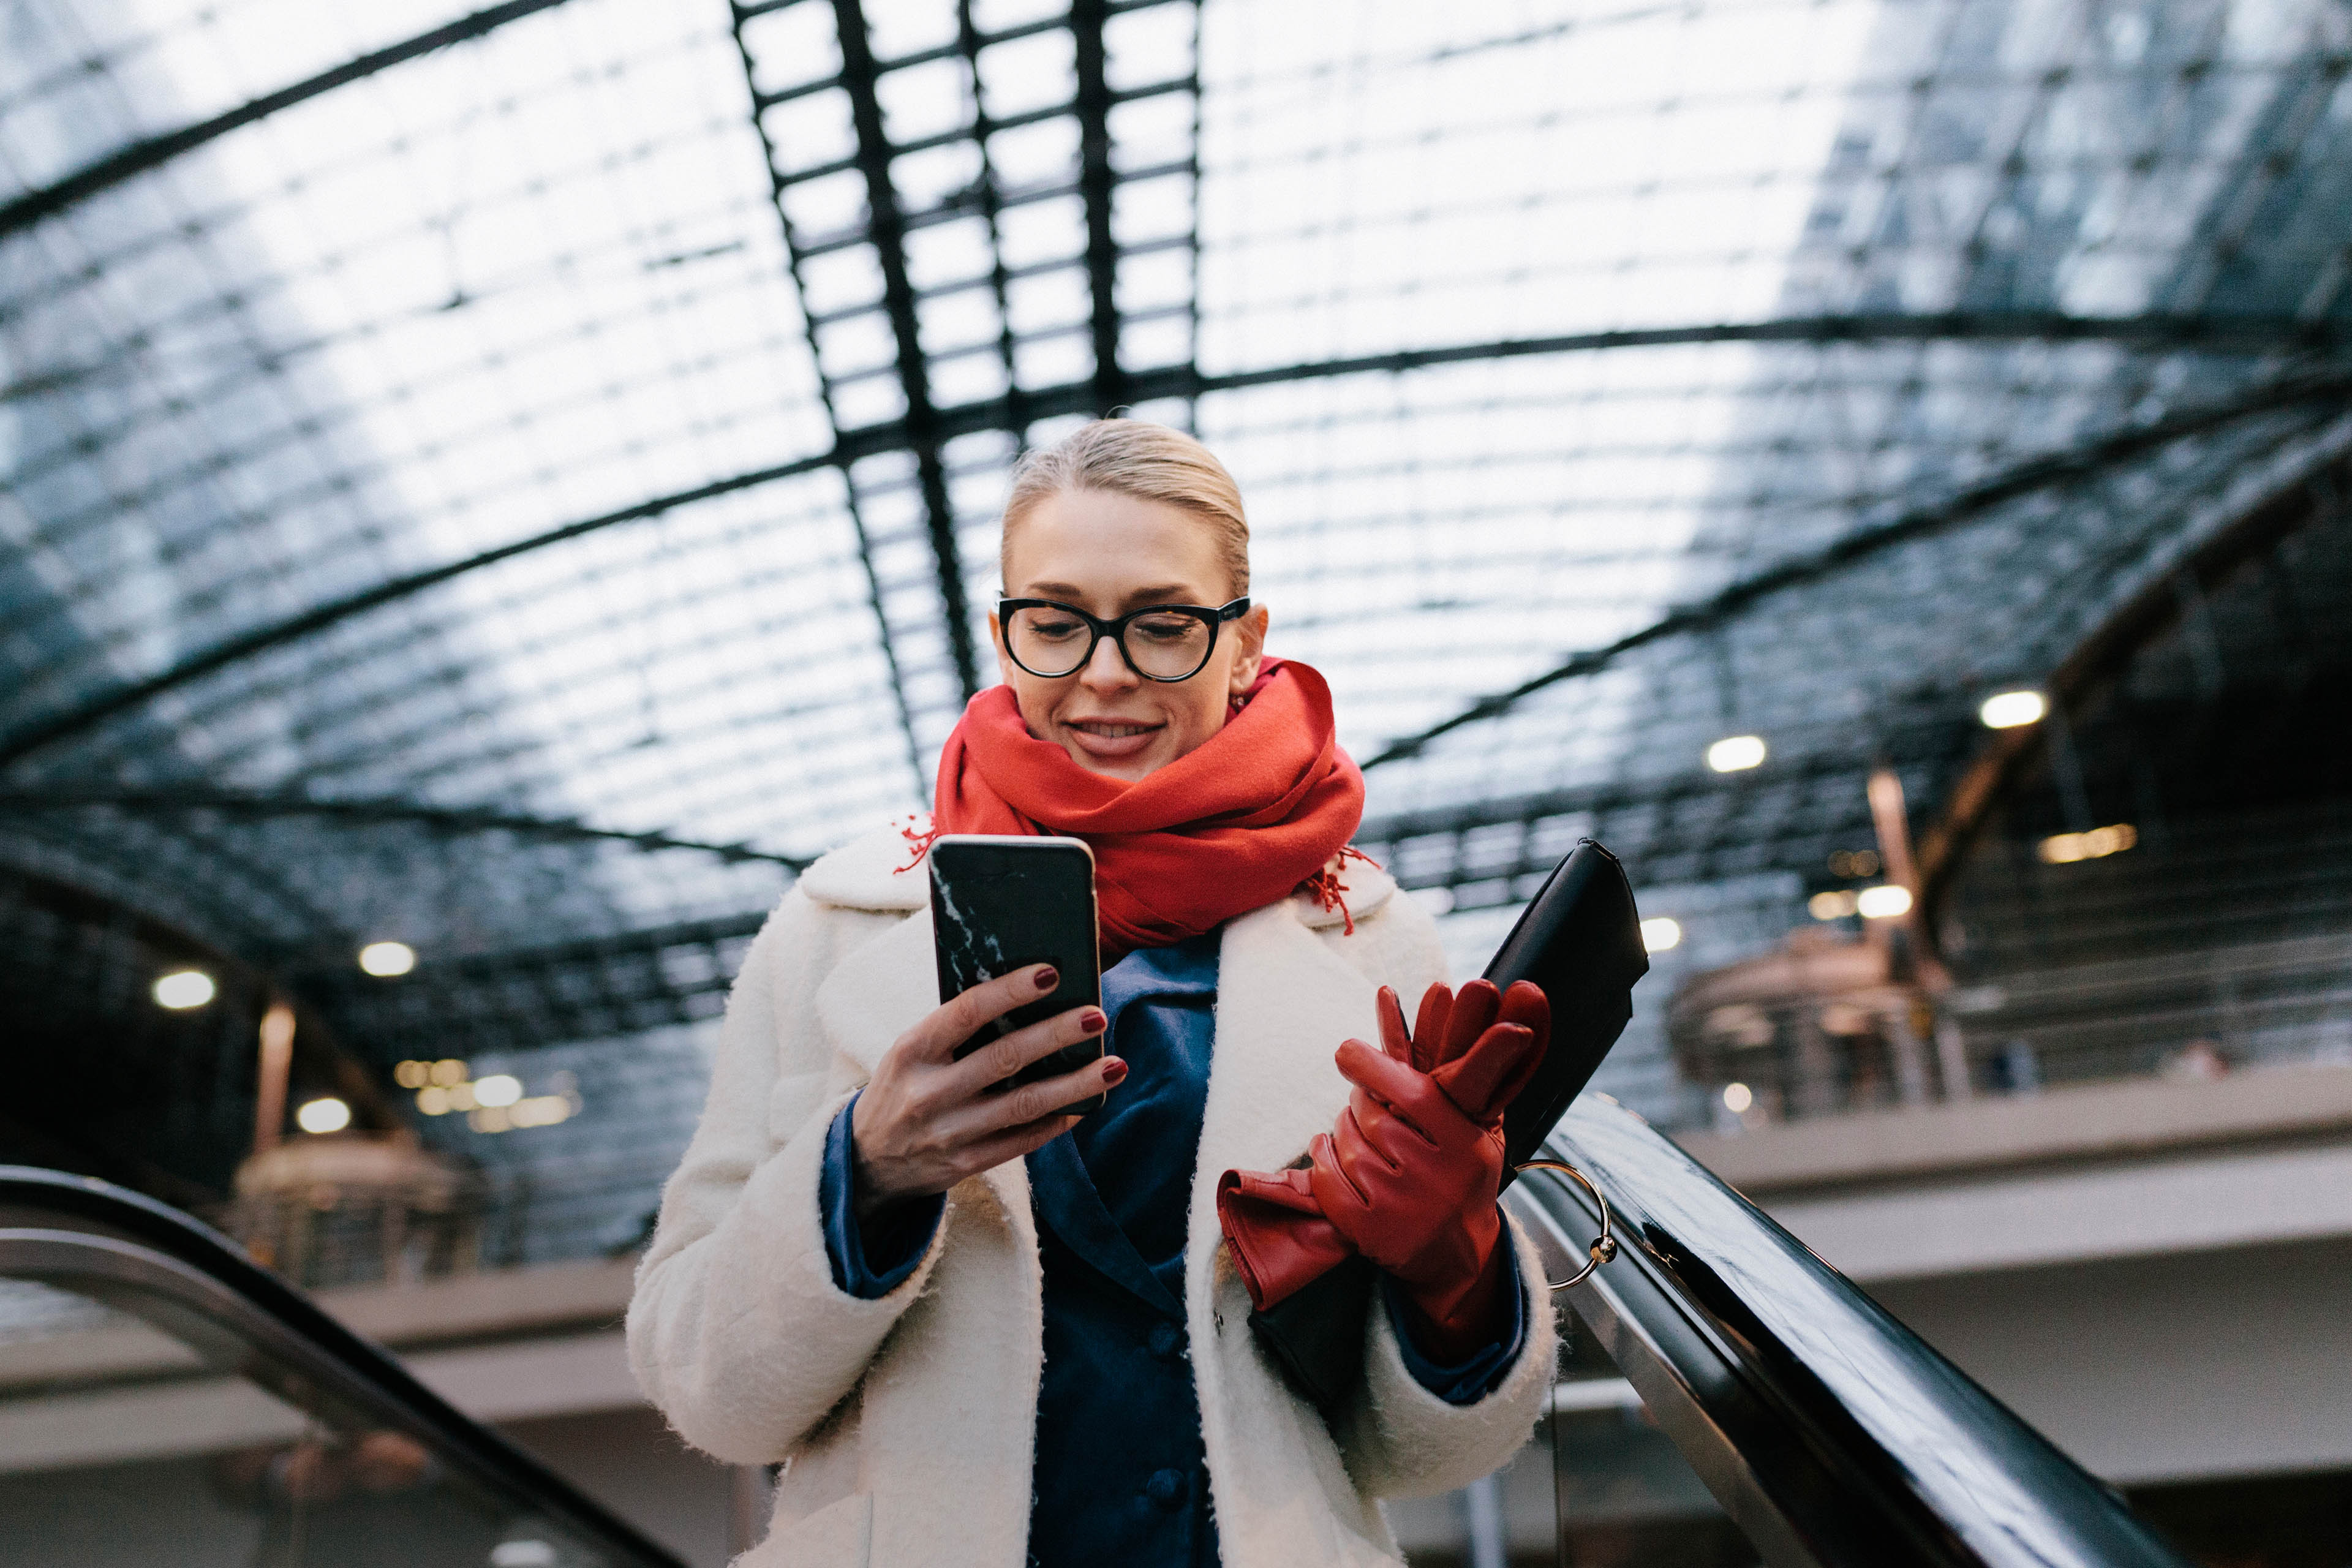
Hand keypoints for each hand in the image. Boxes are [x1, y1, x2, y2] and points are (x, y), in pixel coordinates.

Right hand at [850, 963, 1124, 1217]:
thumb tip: (1031, 996)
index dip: (1010, 991)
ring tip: (1114, 1066)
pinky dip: (1056, 1122)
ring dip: (1074, 1085)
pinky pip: (1021, 1141)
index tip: (1051, 972)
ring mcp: (947, 1133)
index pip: (965, 1013)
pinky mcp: (963, 1165)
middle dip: (1055, 1035)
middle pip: (1003, 1059)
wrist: (866, 1161)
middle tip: (1096, 1016)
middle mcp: (927, 1092)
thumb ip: (957, 1030)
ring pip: (1022, 1105)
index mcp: (911, 1051)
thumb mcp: (911, 1052)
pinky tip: (1085, 1105)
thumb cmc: (904, 1087)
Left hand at [1307, 980, 1546, 1358]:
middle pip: (1371, 1115)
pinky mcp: (1368, 1232)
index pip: (1410, 1092)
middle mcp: (1434, 1176)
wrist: (1458, 1256)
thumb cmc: (1464, 1179)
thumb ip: (1464, 1080)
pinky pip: (1327, 1179)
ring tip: (1355, 1134)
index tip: (1346, 1050)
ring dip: (1340, 1132)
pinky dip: (1321, 1160)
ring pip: (1345, 1144)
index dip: (1372, 1064)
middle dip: (1359, 1103)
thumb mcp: (1479, 1132)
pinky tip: (1328, 1151)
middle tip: (1363, 1103)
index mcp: (1464, 1143)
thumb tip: (1443, 995)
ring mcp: (1400, 1207)